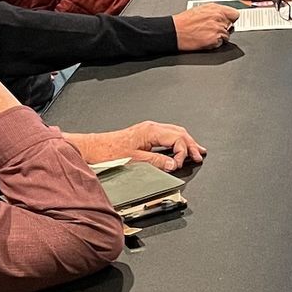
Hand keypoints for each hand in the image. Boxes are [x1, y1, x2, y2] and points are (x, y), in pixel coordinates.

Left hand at [68, 122, 204, 172]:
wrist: (92, 147)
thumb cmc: (108, 152)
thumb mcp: (135, 160)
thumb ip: (156, 162)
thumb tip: (173, 164)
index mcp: (151, 131)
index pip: (177, 139)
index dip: (183, 152)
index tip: (180, 165)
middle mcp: (151, 127)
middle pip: (179, 133)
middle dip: (191, 144)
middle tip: (200, 155)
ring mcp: (148, 129)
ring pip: (174, 132)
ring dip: (186, 142)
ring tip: (196, 150)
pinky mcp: (144, 133)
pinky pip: (167, 134)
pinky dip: (176, 141)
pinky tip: (179, 147)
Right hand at [173, 3, 235, 51]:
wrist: (176, 31)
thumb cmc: (185, 21)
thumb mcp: (201, 8)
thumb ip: (215, 10)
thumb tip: (224, 13)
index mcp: (216, 9)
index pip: (235, 14)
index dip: (231, 18)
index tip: (229, 21)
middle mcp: (219, 18)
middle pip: (232, 25)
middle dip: (225, 27)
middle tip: (213, 28)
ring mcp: (218, 29)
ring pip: (227, 35)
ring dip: (220, 36)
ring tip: (207, 34)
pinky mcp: (215, 39)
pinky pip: (221, 43)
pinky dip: (215, 43)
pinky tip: (206, 39)